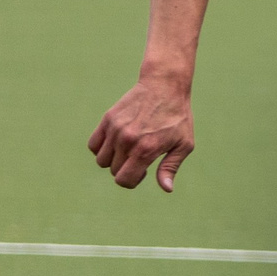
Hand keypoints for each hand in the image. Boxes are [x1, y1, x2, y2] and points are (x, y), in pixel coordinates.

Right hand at [89, 76, 195, 191]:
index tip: (143, 170)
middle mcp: (127, 140)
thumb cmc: (178, 117)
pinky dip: (101, 148)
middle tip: (140, 156)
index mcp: (145, 149)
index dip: (133, 181)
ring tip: (128, 149)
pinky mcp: (107, 120)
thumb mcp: (183, 144)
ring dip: (113, 159)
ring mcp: (115, 129)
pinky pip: (93, 144)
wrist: (164, 87)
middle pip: (113, 171)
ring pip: (101, 160)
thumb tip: (166, 188)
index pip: (124, 180)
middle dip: (126, 169)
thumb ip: (171, 167)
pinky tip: (117, 142)